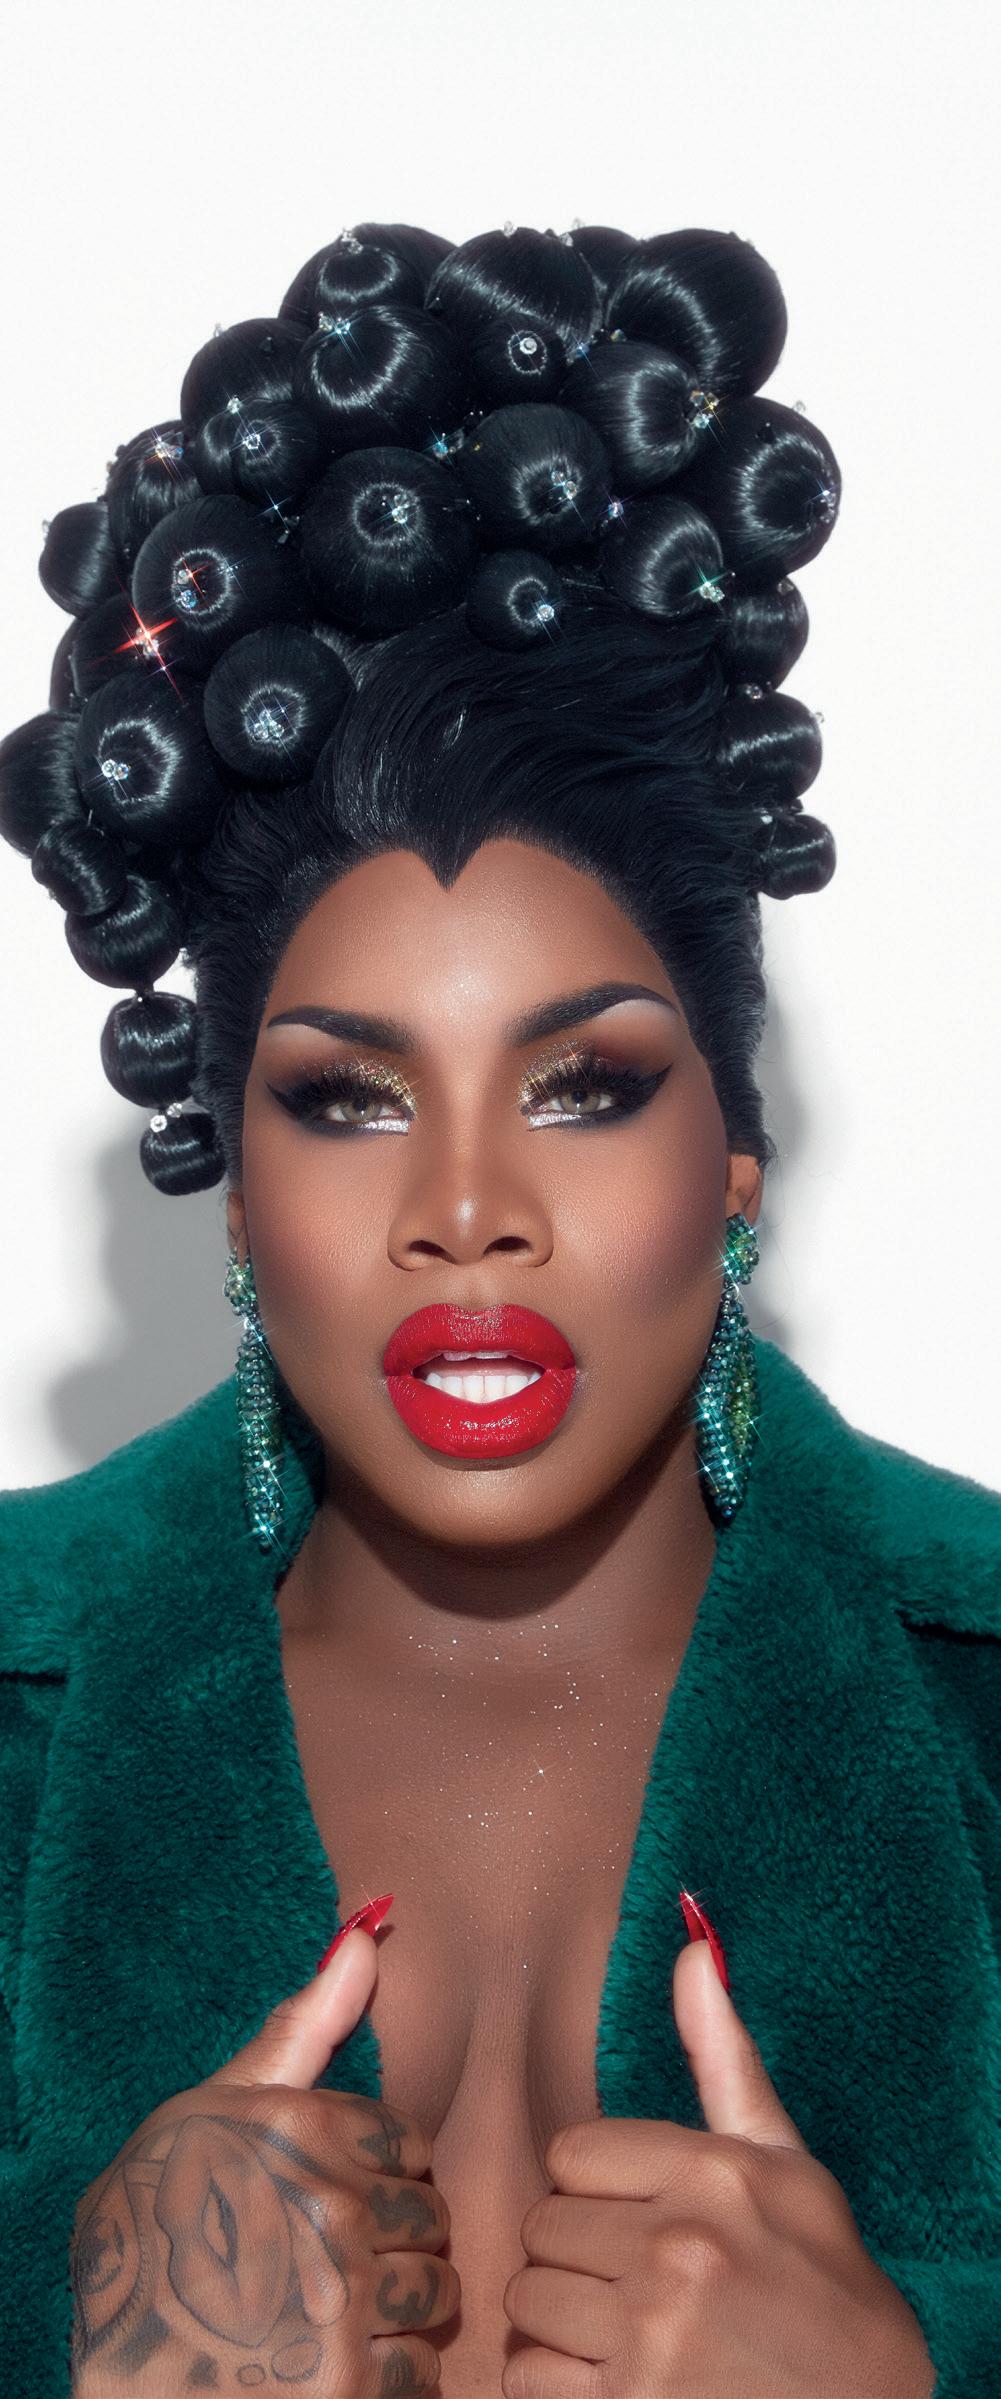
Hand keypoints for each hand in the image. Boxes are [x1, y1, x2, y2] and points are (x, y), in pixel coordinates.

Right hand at [70, 1926, 457, 2395]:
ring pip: (437, 2291)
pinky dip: (395, 2371)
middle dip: (400, 2236)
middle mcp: (335, 2207)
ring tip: (348, 2306)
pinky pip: (420, 2368)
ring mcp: (342, 2299)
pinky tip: (344, 2360)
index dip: (381, 2169)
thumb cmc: (159, 2210)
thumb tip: (368, 1933)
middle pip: (432, 2217)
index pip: (411, 2141)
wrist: (116, 2345)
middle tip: (343, 2254)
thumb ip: (304, 2026)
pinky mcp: (344, 2383)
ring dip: (406, 2304)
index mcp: (308, 2130)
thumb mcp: (217, 2103)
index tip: (342, 2189)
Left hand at [503, 1934, 936, 2397]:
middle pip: (542, 2227)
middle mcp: (678, 2247)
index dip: (595, 2188)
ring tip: (624, 2328)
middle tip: (634, 2277)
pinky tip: (610, 2376)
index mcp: (711, 2173)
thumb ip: (723, 2058)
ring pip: (528, 2299)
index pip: (570, 2155)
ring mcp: (652, 2334)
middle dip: (577, 2253)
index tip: (638, 2214)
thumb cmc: (818, 2273)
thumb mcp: (782, 2159)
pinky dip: (555, 2383)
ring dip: (562, 2319)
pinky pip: (528, 2376)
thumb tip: (693, 1949)